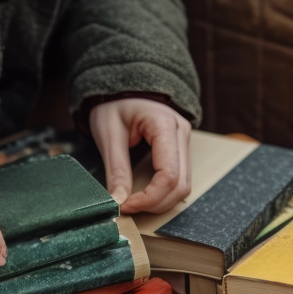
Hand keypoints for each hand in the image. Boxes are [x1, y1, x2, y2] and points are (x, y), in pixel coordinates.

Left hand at [89, 98, 191, 214]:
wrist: (123, 86)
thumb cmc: (114, 104)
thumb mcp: (108, 134)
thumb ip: (116, 170)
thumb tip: (117, 201)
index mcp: (164, 125)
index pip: (168, 175)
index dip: (148, 198)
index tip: (125, 205)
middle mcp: (181, 133)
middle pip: (181, 185)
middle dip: (155, 203)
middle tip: (127, 207)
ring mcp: (184, 141)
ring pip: (184, 186)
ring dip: (161, 201)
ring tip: (134, 201)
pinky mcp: (180, 149)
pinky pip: (179, 179)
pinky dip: (163, 193)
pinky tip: (144, 194)